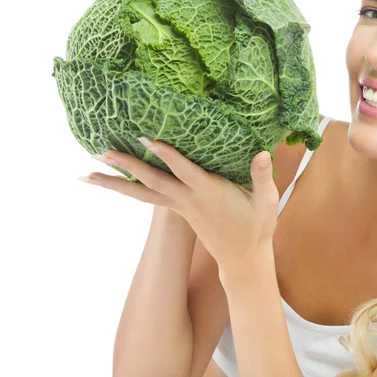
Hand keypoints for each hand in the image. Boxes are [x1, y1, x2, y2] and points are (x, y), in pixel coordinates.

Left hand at [81, 138, 280, 268]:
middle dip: (126, 167)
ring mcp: (181, 207)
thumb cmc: (256, 227)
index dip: (166, 155)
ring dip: (115, 183)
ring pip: (142, 193)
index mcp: (209, 193)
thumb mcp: (266, 201)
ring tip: (88, 174)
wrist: (243, 259)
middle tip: (99, 153)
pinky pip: (149, 197)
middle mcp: (188, 200)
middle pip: (151, 182)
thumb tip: (262, 152)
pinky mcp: (179, 211)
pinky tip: (117, 181)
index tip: (144, 139)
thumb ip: (262, 175)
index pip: (183, 171)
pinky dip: (130, 188)